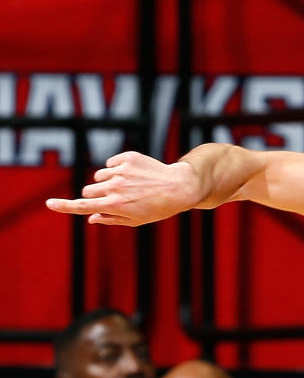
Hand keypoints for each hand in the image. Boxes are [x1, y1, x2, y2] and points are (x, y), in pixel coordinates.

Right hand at [45, 151, 201, 225]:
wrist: (180, 187)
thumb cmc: (158, 208)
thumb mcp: (136, 220)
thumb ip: (111, 219)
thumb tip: (90, 218)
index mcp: (115, 206)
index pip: (83, 206)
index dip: (64, 206)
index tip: (49, 203)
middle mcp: (115, 188)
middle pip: (89, 191)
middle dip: (97, 195)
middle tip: (118, 199)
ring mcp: (121, 171)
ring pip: (99, 176)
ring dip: (107, 181)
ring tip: (130, 186)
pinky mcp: (127, 158)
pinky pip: (110, 163)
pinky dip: (117, 169)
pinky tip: (135, 175)